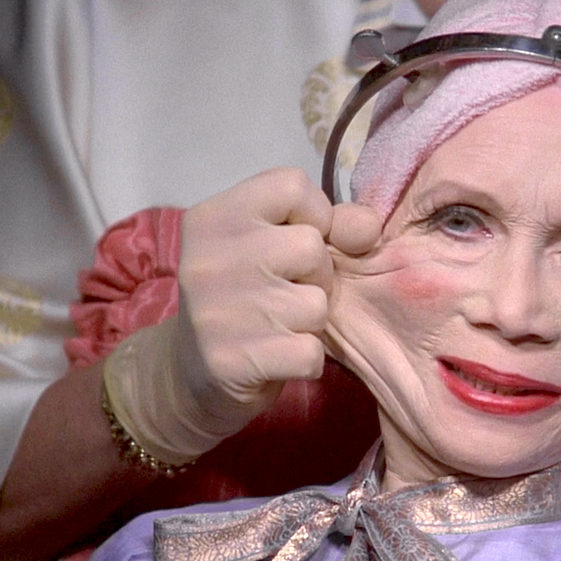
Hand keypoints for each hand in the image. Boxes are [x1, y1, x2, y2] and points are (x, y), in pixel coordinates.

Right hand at [103, 168, 380, 464]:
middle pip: (310, 246)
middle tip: (286, 293)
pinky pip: (310, 353)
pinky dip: (305, 360)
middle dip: (316, 275)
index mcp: (213, 216)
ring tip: (279, 326)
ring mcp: (215, 310)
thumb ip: (330, 227)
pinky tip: (277, 357)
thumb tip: (369, 227)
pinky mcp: (230, 360)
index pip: (291, 185)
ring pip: (316, 304)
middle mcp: (208, 257)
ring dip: (311, 322)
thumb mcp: (275, 248)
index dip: (313, 215)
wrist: (190, 375)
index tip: (294, 243)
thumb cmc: (246, 299)